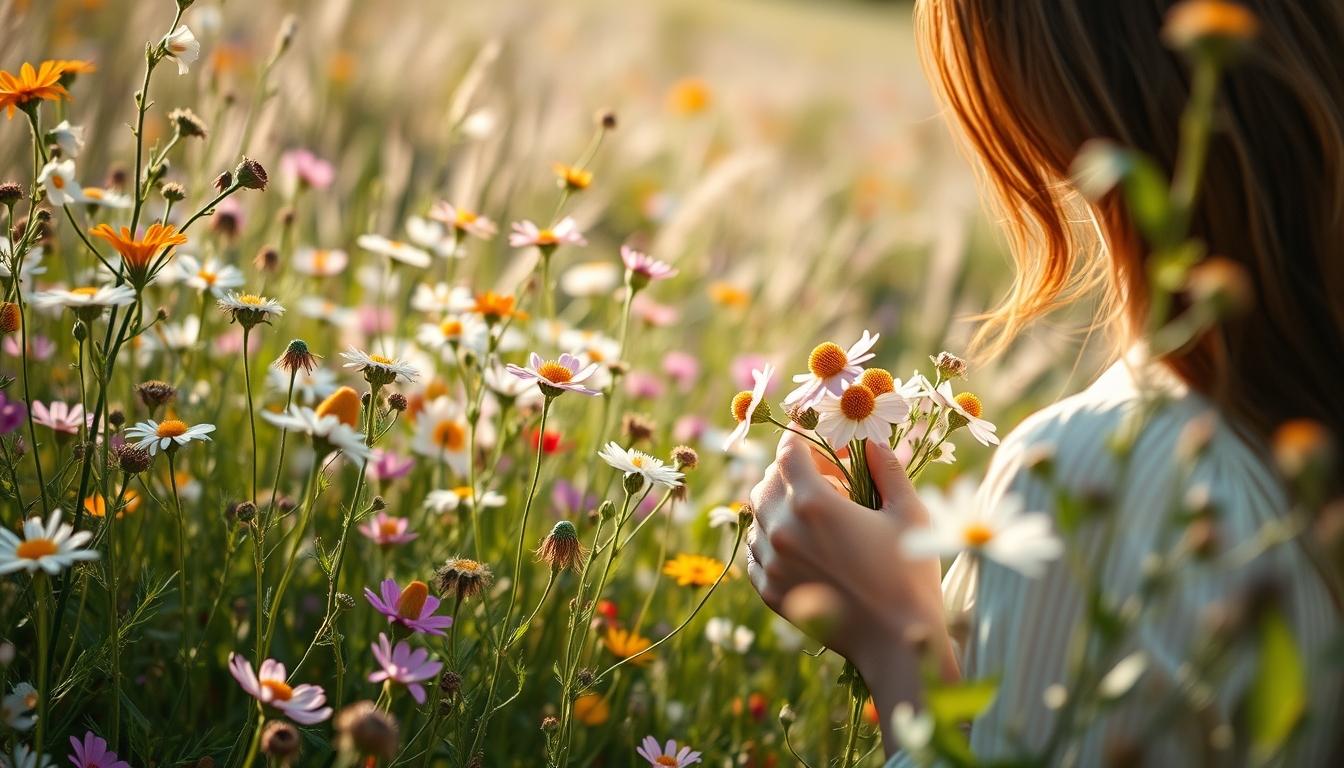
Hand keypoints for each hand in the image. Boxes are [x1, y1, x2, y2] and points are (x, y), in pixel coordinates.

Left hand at [746, 429, 957, 749]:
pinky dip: (773, 540)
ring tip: (815, 515)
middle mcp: (782, 529)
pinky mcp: (769, 591)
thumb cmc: (909, 573)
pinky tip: (802, 545)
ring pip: (758, 516)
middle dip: (793, 471)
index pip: (787, 452)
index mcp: (813, 503)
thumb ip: (887, 469)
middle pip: (767, 481)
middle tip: (827, 481)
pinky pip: (756, 552)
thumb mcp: (908, 513)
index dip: (802, 439)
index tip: (820, 443)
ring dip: (780, 505)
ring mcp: (772, 563)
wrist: (896, 642)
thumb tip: (872, 442)